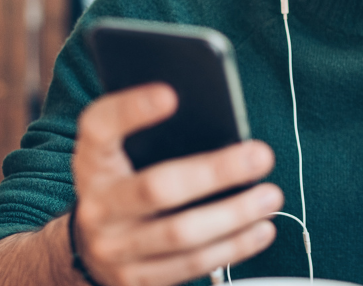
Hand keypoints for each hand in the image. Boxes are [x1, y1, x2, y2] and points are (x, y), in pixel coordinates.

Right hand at [70, 83, 281, 285]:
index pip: (99, 128)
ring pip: (180, 234)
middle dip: (215, 172)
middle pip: (156, 188)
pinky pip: (190, 265)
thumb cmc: (126, 184)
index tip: (171, 93)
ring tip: (270, 196)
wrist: (92, 248)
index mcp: (93, 161)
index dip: (130, 109)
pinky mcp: (135, 279)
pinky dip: (233, 247)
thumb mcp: (125, 154)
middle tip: (261, 155)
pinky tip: (261, 229)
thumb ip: (159, 135)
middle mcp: (97, 205)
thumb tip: (220, 119)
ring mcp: (114, 248)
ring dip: (234, 215)